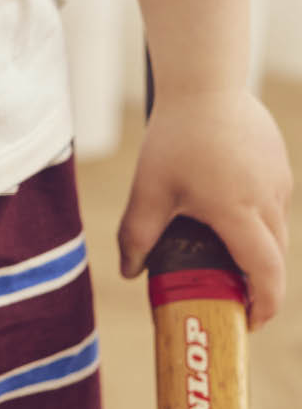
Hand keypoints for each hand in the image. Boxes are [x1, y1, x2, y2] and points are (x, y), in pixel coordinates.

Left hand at [117, 88, 291, 329]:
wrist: (204, 84)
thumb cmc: (174, 138)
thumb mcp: (148, 192)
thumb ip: (137, 236)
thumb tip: (130, 273)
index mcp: (239, 213)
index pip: (265, 273)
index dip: (263, 304)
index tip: (250, 324)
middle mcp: (268, 200)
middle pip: (274, 257)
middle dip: (258, 286)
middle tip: (231, 303)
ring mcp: (278, 180)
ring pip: (274, 231)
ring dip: (256, 252)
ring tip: (223, 262)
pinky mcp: (277, 165)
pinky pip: (272, 204)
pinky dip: (255, 222)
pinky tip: (222, 212)